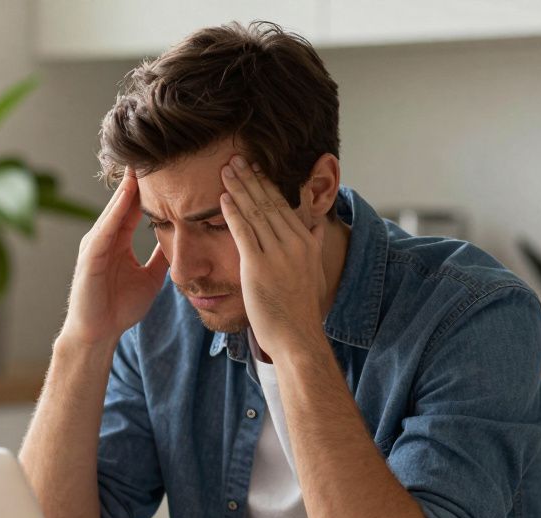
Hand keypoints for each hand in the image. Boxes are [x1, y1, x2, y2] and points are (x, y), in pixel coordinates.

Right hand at [60, 169, 168, 349]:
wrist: (98, 333)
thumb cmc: (119, 308)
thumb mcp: (150, 277)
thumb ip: (160, 257)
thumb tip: (178, 241)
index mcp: (118, 240)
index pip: (134, 206)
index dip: (149, 186)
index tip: (165, 164)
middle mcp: (104, 236)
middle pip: (123, 201)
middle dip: (136, 177)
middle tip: (152, 149)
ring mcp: (95, 244)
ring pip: (114, 209)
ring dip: (127, 186)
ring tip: (140, 162)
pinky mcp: (90, 255)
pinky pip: (106, 227)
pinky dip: (116, 210)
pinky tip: (128, 193)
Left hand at [219, 155, 325, 357]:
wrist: (298, 335)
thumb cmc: (302, 307)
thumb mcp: (315, 270)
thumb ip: (314, 244)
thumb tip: (317, 226)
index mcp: (305, 241)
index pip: (283, 204)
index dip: (266, 183)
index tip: (254, 167)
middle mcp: (293, 242)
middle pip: (267, 202)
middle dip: (249, 179)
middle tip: (234, 159)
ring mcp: (276, 254)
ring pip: (254, 213)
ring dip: (238, 189)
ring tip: (225, 171)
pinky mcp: (258, 267)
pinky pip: (243, 233)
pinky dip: (232, 213)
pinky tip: (223, 198)